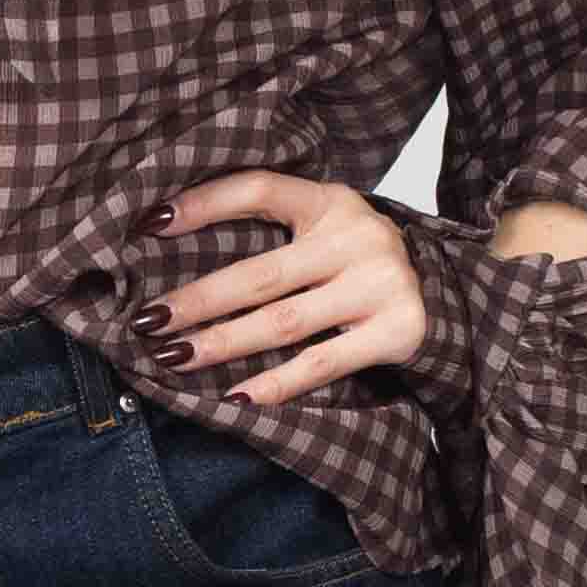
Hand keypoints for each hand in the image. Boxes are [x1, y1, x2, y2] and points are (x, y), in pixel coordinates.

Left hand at [148, 168, 434, 399]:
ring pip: (284, 322)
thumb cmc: (355, 263)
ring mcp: (379, 284)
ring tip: (175, 358)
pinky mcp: (396, 330)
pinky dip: (276, 384)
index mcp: (329, 201)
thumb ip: (269, 232)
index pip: (258, 189)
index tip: (148, 223)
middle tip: (147, 322)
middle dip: (197, 300)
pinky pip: (322, 363)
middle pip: (261, 273)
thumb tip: (170, 248)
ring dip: (223, 344)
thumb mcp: (322, 229)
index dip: (203, 204)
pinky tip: (237, 398)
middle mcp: (357, 237)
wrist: (439, 295)